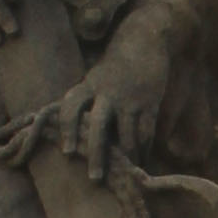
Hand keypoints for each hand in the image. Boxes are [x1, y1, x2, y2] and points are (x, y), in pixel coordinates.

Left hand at [10, 12, 172, 174]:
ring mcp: (129, 98)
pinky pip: (146, 132)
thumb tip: (69, 132)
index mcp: (88, 86)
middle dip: (96, 154)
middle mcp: (106, 93)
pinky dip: (144, 149)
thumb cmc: (114, 66)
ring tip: (124, 174)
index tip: (67, 151)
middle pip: (98, 127)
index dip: (67, 129)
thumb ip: (85, 103)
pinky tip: (141, 161)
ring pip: (127, 135)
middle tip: (94, 178)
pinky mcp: (150, 102)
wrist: (144, 39)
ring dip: (126, 157)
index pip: (71, 107)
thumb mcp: (94, 79)